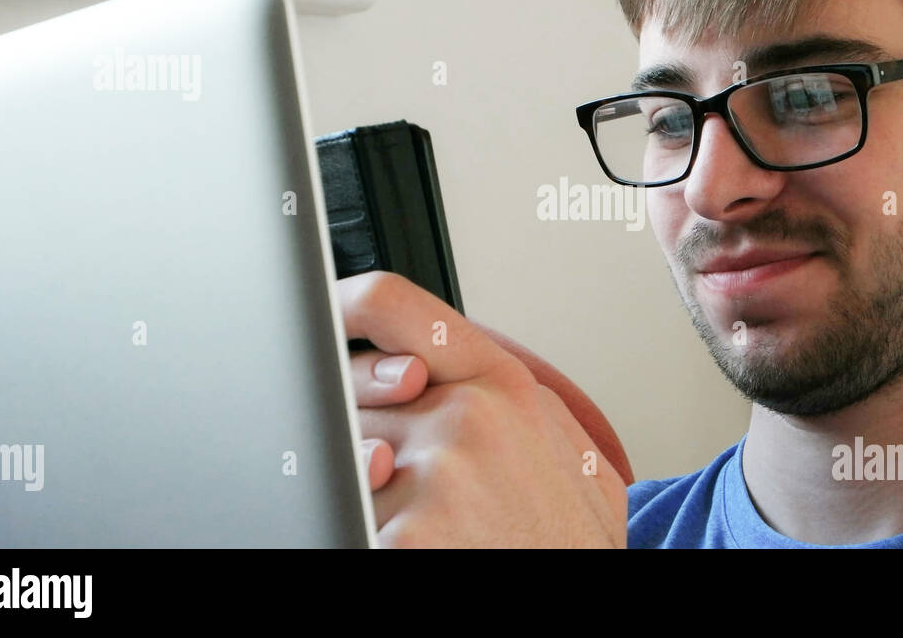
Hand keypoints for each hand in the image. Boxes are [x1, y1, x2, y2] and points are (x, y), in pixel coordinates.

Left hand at [337, 271, 626, 547]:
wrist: (583, 599)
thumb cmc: (564, 536)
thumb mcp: (557, 442)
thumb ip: (487, 390)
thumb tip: (402, 364)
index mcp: (503, 383)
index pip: (393, 305)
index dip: (340, 303)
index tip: (319, 314)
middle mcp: (467, 418)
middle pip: (349, 396)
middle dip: (362, 434)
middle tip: (409, 475)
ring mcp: (435, 476)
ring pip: (341, 463)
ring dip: (364, 493)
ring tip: (433, 523)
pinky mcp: (403, 535)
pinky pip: (343, 516)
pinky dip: (366, 532)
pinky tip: (420, 544)